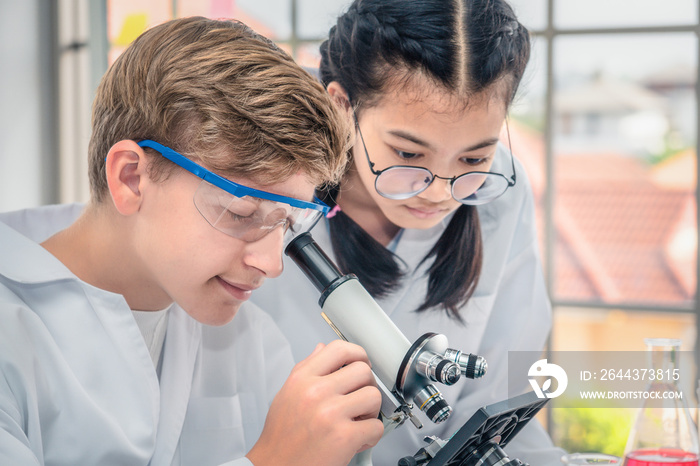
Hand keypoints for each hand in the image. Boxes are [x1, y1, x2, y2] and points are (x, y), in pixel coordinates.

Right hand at [246, 340, 383, 465]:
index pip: (338, 349)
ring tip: (358, 420)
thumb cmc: (281, 437)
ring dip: (371, 411)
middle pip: (362, 370)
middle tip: (359, 398)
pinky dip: (371, 436)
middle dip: (367, 385)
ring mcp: (330, 413)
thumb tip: (322, 349)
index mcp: (302, 379)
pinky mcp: (344, 436)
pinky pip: (376, 426)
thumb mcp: (287, 395)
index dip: (357, 354)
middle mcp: (315, 392)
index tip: (361, 363)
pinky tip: (357, 439)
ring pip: (373, 396)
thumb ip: (306, 369)